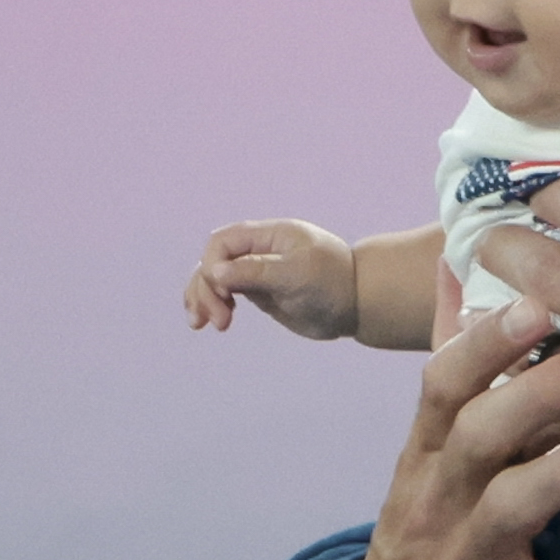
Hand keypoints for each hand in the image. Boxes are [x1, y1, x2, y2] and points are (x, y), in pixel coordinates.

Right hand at [187, 219, 359, 338]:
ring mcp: (257, 271)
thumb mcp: (296, 274)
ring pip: (215, 279)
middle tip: (217, 320)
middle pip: (213, 261)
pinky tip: (210, 322)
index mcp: (269, 235)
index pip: (223, 243)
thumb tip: (216, 271)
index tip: (224, 293)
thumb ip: (256, 270)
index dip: (213, 266)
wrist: (358, 305)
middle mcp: (259, 249)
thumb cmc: (333, 283)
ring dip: (203, 298)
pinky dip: (214, 305)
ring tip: (201, 324)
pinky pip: (226, 294)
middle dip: (206, 288)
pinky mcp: (259, 292)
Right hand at [323, 299, 559, 559]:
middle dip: (536, 390)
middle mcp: (436, 512)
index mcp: (425, 467)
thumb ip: (456, 388)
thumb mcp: (423, 483)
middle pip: (476, 435)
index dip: (486, 340)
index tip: (538, 296)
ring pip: (514, 511)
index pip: (442, 386)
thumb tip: (462, 276)